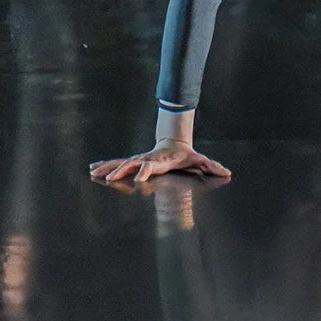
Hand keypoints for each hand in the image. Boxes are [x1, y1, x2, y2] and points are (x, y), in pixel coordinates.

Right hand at [88, 140, 232, 184]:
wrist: (174, 143)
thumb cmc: (186, 155)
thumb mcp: (199, 159)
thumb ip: (212, 166)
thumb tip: (227, 173)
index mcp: (159, 160)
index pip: (151, 166)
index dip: (146, 171)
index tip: (140, 177)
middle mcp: (146, 159)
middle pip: (132, 164)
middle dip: (120, 170)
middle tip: (109, 177)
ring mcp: (139, 159)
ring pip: (121, 163)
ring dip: (108, 167)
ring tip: (93, 171)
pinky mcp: (134, 161)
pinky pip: (118, 163)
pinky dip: (106, 165)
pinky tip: (93, 168)